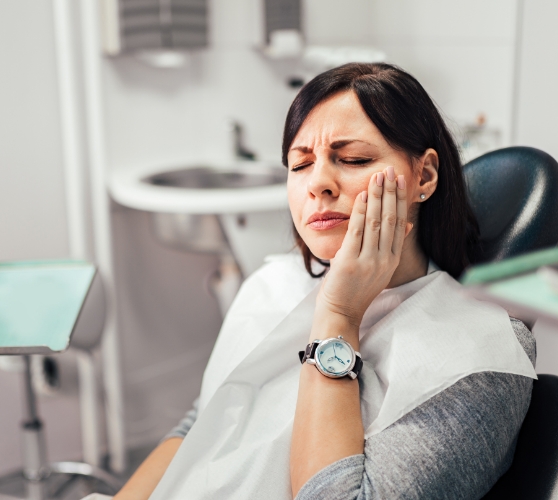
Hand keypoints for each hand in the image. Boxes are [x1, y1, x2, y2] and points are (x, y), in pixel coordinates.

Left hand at [315, 166, 411, 330]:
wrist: (341, 311)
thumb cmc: (356, 289)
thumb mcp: (379, 268)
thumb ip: (391, 246)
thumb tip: (407, 224)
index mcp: (391, 260)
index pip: (400, 223)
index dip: (400, 200)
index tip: (400, 180)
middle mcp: (384, 259)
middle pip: (391, 219)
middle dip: (391, 192)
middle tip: (391, 170)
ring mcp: (368, 261)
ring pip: (376, 222)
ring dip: (377, 197)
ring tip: (378, 176)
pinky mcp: (351, 262)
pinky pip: (357, 231)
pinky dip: (360, 211)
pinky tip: (362, 195)